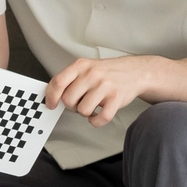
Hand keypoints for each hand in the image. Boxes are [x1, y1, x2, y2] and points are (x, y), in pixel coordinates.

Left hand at [45, 56, 160, 125]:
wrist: (134, 72)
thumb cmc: (107, 73)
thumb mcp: (86, 68)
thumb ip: (69, 79)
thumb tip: (51, 95)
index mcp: (81, 65)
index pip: (58, 82)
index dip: (51, 97)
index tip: (51, 104)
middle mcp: (92, 74)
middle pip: (68, 100)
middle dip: (72, 106)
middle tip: (80, 103)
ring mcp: (105, 86)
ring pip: (83, 110)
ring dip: (85, 113)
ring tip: (92, 106)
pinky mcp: (116, 98)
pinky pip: (100, 118)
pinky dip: (96, 121)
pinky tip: (99, 115)